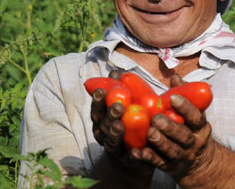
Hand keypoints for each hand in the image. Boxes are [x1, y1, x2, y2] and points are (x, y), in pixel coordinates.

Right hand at [90, 71, 153, 187]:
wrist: (136, 157)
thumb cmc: (129, 123)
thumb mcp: (126, 105)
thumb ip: (121, 89)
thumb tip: (115, 72)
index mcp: (102, 121)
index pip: (97, 110)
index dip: (97, 101)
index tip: (100, 91)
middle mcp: (105, 136)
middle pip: (103, 125)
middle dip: (109, 115)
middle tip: (118, 106)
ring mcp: (115, 150)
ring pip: (112, 143)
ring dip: (115, 134)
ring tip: (120, 126)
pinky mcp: (128, 162)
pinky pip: (129, 160)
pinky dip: (132, 157)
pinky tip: (137, 153)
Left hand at [131, 83, 214, 186]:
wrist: (199, 162)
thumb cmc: (191, 128)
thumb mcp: (193, 113)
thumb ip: (184, 95)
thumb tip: (175, 76)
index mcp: (200, 126)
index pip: (196, 116)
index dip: (185, 107)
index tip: (173, 98)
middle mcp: (194, 142)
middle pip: (184, 136)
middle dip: (170, 127)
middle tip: (156, 118)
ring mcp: (183, 157)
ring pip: (172, 151)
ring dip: (161, 142)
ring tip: (150, 133)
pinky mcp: (170, 167)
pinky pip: (160, 163)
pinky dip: (151, 158)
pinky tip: (141, 152)